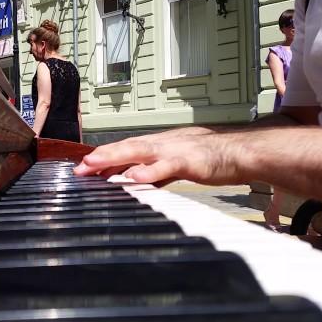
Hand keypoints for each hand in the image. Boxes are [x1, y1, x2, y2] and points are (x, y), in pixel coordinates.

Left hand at [74, 132, 244, 186]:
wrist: (243, 152)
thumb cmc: (213, 158)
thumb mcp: (178, 164)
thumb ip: (155, 172)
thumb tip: (134, 179)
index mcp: (159, 144)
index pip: (126, 149)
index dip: (103, 157)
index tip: (83, 168)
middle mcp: (162, 143)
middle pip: (126, 147)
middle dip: (100, 157)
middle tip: (78, 169)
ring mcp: (174, 149)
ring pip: (139, 151)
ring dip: (114, 158)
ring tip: (93, 166)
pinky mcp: (189, 160)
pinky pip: (165, 166)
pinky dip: (149, 170)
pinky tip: (133, 176)